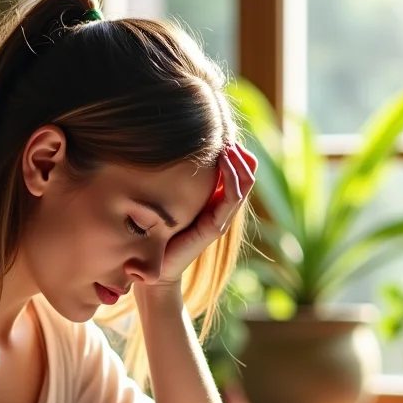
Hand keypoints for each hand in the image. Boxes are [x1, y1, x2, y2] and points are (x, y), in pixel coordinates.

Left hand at [155, 144, 257, 286]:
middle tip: (229, 133)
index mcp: (214, 202)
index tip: (223, 134)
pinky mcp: (215, 227)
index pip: (236, 173)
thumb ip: (176, 181)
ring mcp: (221, 218)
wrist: (156, 269)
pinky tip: (225, 160)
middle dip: (241, 154)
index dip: (235, 153)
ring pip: (244, 185)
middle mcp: (222, 209)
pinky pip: (232, 198)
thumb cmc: (158, 233)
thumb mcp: (169, 200)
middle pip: (246, 176)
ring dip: (239, 162)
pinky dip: (232, 178)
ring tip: (230, 144)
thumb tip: (168, 150)